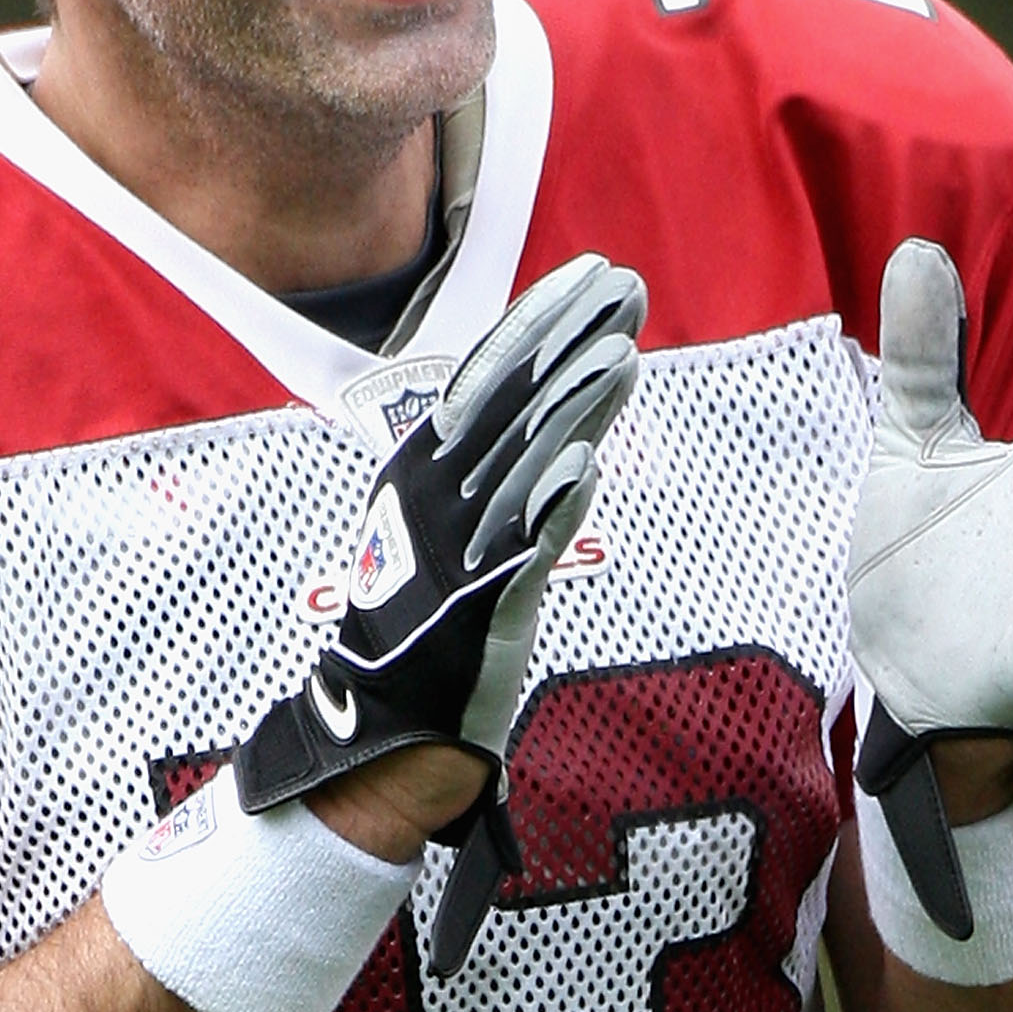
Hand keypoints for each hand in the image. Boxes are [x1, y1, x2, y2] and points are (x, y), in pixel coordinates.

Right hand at [236, 251, 645, 969]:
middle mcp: (436, 502)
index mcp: (426, 476)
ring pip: (520, 464)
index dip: (543, 323)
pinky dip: (548, 509)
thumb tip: (562, 424)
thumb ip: (502, 481)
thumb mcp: (458, 541)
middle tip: (626, 285)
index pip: (491, 381)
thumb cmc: (427, 635)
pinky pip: (518, 552)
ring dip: (572, 405)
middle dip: (568, 338)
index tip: (594, 275)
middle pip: (510, 403)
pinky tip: (585, 466)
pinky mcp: (480, 611)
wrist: (386, 736)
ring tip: (623, 352)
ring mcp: (457, 553)